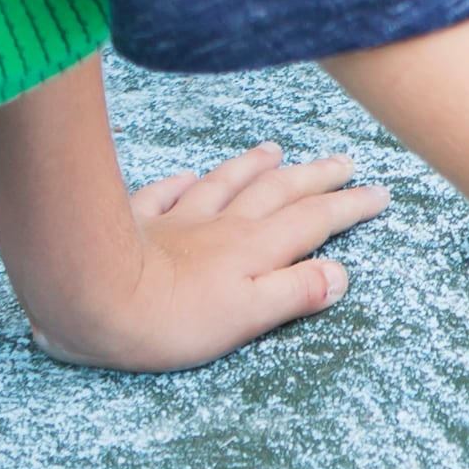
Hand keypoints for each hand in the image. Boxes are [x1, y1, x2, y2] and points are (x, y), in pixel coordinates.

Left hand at [26, 144, 388, 370]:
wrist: (88, 292)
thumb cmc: (168, 318)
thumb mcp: (246, 317)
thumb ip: (295, 293)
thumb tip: (341, 274)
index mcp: (255, 250)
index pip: (314, 221)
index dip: (349, 207)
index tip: (380, 194)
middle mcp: (224, 226)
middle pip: (278, 192)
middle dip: (315, 177)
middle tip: (345, 162)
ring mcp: (180, 218)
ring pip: (228, 182)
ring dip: (256, 166)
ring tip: (277, 150)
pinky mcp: (137, 220)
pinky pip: (167, 192)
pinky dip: (184, 182)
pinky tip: (190, 175)